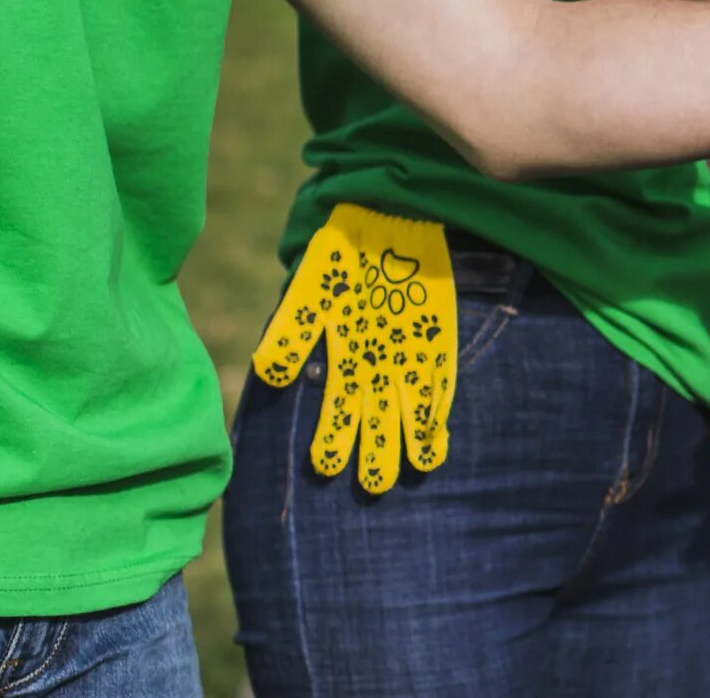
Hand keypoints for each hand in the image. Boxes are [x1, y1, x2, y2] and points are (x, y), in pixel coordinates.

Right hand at [251, 204, 458, 493]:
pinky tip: (439, 441)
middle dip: (374, 455)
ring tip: (414, 469)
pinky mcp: (437, 345)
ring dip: (411, 443)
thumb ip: (289, 334)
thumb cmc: (340, 260)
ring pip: (409, 413)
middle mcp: (377, 369)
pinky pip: (440, 386)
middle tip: (372, 485)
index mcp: (343, 362)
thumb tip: (269, 373)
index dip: (332, 443)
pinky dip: (438, 414)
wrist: (384, 224)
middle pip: (374, 423)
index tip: (326, 468)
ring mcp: (409, 360)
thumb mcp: (309, 294)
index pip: (337, 415)